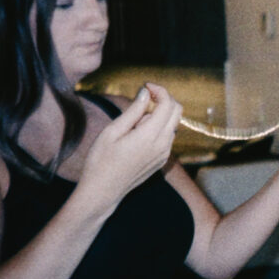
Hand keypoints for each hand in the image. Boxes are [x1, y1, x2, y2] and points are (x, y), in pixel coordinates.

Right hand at [78, 83, 181, 208]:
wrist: (102, 192)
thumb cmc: (100, 161)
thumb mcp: (112, 131)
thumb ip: (133, 111)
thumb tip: (145, 92)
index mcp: (151, 136)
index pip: (168, 104)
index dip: (159, 90)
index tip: (145, 86)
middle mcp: (164, 144)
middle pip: (177, 111)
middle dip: (164, 99)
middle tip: (143, 97)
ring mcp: (165, 153)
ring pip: (172, 123)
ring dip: (158, 115)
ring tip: (131, 126)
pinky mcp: (162, 160)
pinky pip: (167, 136)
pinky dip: (157, 128)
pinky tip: (136, 137)